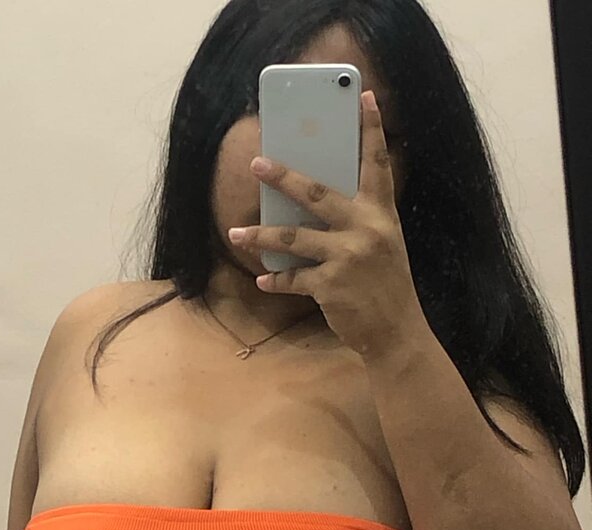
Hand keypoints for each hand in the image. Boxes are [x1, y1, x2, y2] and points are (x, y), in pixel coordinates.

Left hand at [227, 90, 428, 360]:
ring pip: (292, 238)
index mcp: (382, 214)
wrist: (396, 330)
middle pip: (317, 194)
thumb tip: (313, 203)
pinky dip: (275, 280)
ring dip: (260, 237)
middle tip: (257, 163)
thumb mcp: (383, 244)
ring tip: (235, 234)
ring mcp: (347, 257)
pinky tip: (262, 279)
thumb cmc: (386, 285)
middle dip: (284, 177)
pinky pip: (292, 279)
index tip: (365, 97)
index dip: (371, 130)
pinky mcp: (330, 285)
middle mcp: (366, 229)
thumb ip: (358, 221)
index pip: (378, 164)